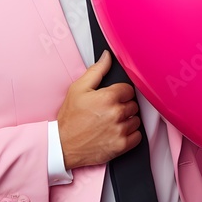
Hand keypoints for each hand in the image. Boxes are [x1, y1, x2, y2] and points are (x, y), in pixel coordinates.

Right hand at [56, 50, 141, 169]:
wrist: (63, 145)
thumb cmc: (70, 118)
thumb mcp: (78, 89)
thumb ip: (96, 70)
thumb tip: (107, 56)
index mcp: (108, 97)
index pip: (128, 89)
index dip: (119, 93)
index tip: (111, 98)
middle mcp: (116, 113)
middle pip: (133, 104)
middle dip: (123, 106)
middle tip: (108, 110)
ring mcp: (120, 130)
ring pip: (136, 120)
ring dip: (127, 120)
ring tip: (112, 122)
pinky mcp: (122, 146)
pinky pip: (137, 136)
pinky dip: (130, 134)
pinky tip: (117, 132)